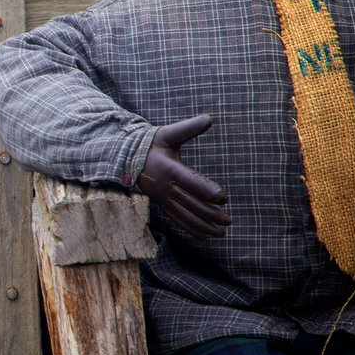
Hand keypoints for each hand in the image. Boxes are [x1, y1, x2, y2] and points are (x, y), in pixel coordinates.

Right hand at [137, 115, 230, 238]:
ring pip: (185, 214)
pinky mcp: (161, 203)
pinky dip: (191, 228)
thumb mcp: (168, 133)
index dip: (207, 190)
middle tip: (228, 220)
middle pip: (191, 202)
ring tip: (221, 232)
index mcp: (169, 168)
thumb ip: (189, 128)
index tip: (224, 198)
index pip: (191, 181)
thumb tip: (210, 118)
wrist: (126, 157)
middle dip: (210, 213)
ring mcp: (162, 197)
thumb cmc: (152, 144)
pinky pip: (177, 218)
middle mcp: (165, 186)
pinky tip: (204, 236)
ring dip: (203, 225)